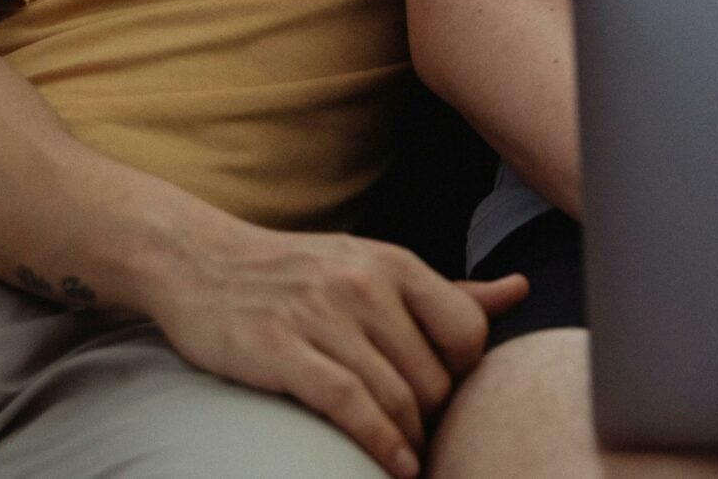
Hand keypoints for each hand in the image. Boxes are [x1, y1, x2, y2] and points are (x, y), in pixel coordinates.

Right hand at [135, 217, 527, 476]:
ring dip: (410, 440)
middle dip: (432, 414)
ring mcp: (321, 316)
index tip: (446, 393)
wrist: (199, 261)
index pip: (467, 328)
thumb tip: (518, 292)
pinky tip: (395, 465)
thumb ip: (446, 291)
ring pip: (396, 395)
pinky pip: (351, 406)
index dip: (465, 372)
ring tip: (410, 459)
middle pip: (432, 374)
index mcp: (392, 263)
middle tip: (420, 432)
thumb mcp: (374, 268)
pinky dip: (381, 444)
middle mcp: (363, 284)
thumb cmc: (297, 273)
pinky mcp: (281, 350)